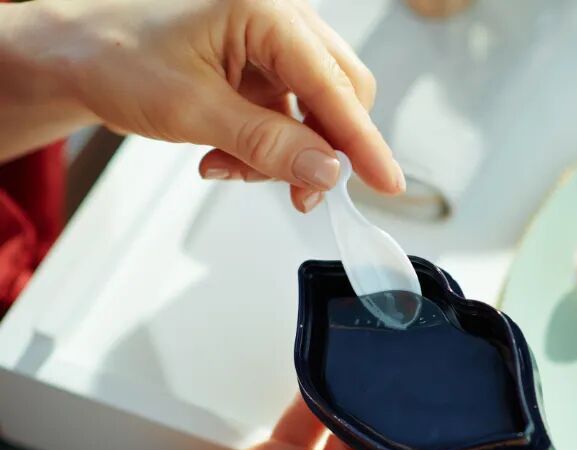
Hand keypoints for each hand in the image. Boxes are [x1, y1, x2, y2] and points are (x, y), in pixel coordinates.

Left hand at [12, 0, 401, 211]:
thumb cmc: (115, 57)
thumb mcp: (192, 110)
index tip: (388, 183)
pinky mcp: (262, 64)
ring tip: (231, 168)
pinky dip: (269, 146)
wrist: (76, 54)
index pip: (335, 85)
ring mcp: (272, 40)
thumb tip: (326, 171)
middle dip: (320, 150)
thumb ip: (267, 143)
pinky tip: (229, 157)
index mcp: (264, 8)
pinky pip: (291, 115)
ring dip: (287, 153)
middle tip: (296, 192)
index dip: (363, 142)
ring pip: (317, 110)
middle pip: (340, 94)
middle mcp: (278, 17)